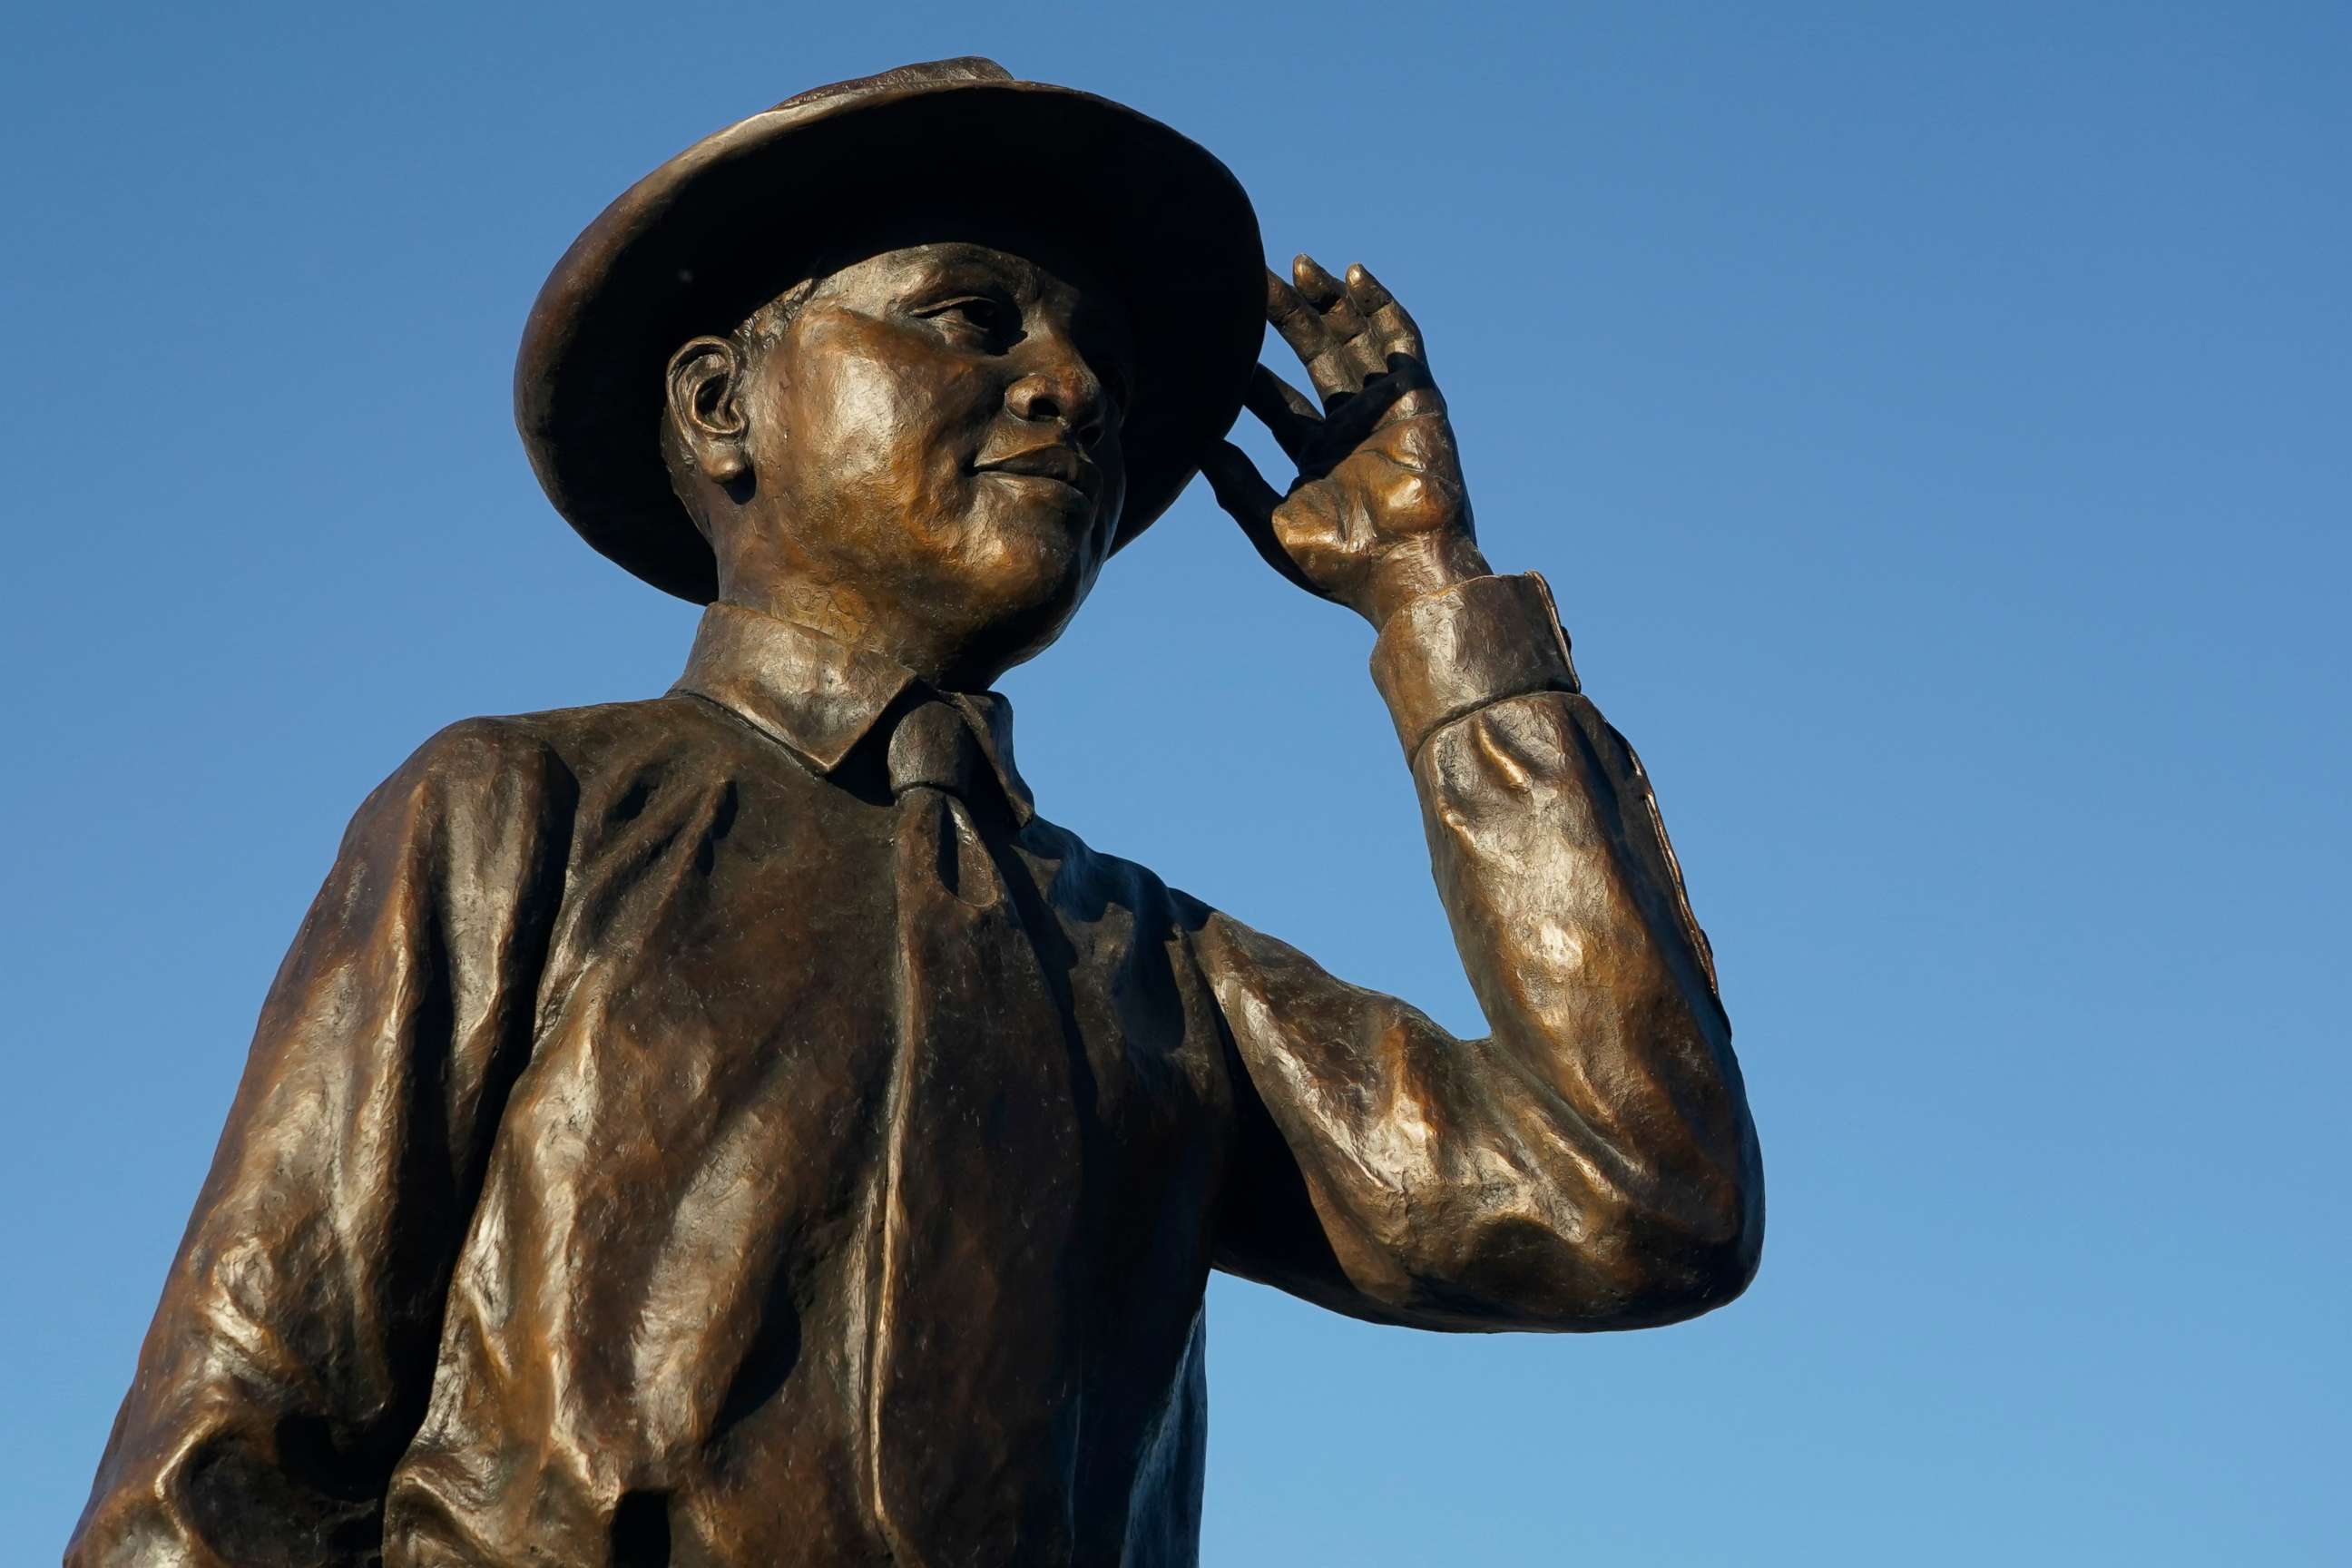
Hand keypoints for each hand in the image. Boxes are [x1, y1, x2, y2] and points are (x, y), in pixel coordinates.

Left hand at [1202, 254, 1488, 627]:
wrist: (1403, 570)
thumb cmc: (1339, 563)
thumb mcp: (1269, 523)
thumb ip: (1235, 483)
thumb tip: (1198, 444)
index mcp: (1318, 459)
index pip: (1278, 403)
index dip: (1250, 373)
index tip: (1218, 344)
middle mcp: (1351, 430)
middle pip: (1315, 357)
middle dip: (1287, 318)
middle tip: (1253, 280)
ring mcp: (1385, 411)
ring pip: (1354, 339)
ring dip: (1329, 301)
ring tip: (1297, 264)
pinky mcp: (1417, 399)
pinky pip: (1400, 341)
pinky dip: (1379, 305)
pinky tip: (1353, 275)